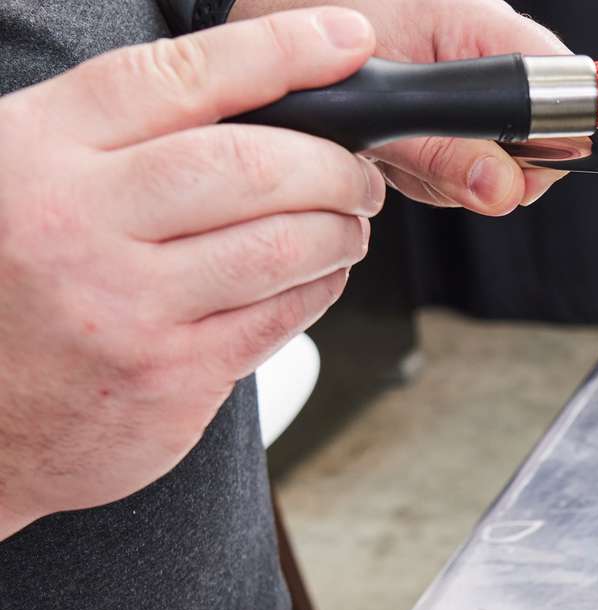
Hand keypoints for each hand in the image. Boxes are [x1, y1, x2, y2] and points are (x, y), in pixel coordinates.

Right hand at [0, 8, 384, 539]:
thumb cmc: (9, 287)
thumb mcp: (24, 179)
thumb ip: (115, 137)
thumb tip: (258, 98)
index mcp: (38, 151)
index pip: (181, 77)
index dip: (280, 51)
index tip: (343, 38)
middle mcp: (77, 223)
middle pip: (251, 165)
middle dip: (332, 164)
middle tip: (357, 174)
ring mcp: (127, 306)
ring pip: (280, 245)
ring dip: (339, 230)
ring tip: (347, 224)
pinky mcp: (170, 376)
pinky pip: (278, 317)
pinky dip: (318, 288)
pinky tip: (318, 276)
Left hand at [234, 0, 570, 214]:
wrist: (251, 15)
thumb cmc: (296, 17)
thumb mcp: (370, 101)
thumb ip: (441, 149)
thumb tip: (504, 189)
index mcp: (479, 24)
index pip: (557, 92)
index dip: (543, 144)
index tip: (501, 174)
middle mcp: (481, 48)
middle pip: (531, 138)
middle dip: (480, 169)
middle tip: (421, 157)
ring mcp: (462, 79)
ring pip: (495, 160)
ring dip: (444, 172)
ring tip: (393, 144)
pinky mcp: (440, 105)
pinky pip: (459, 161)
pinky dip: (425, 169)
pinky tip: (392, 149)